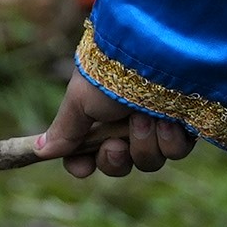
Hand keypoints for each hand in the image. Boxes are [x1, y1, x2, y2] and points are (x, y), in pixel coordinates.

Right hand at [41, 63, 197, 177]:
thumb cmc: (112, 76)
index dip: (84, 164)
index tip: (83, 168)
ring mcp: (158, 128)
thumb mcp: (80, 100)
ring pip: (148, 162)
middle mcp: (128, 123)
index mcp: (99, 116)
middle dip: (115, 159)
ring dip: (143, 143)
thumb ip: (64, 129)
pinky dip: (169, 140)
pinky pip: (175, 152)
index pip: (87, 153)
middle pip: (119, 164)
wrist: (155, 57)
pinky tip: (169, 120)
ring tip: (144, 118)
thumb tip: (40, 151)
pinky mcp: (186, 129)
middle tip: (115, 144)